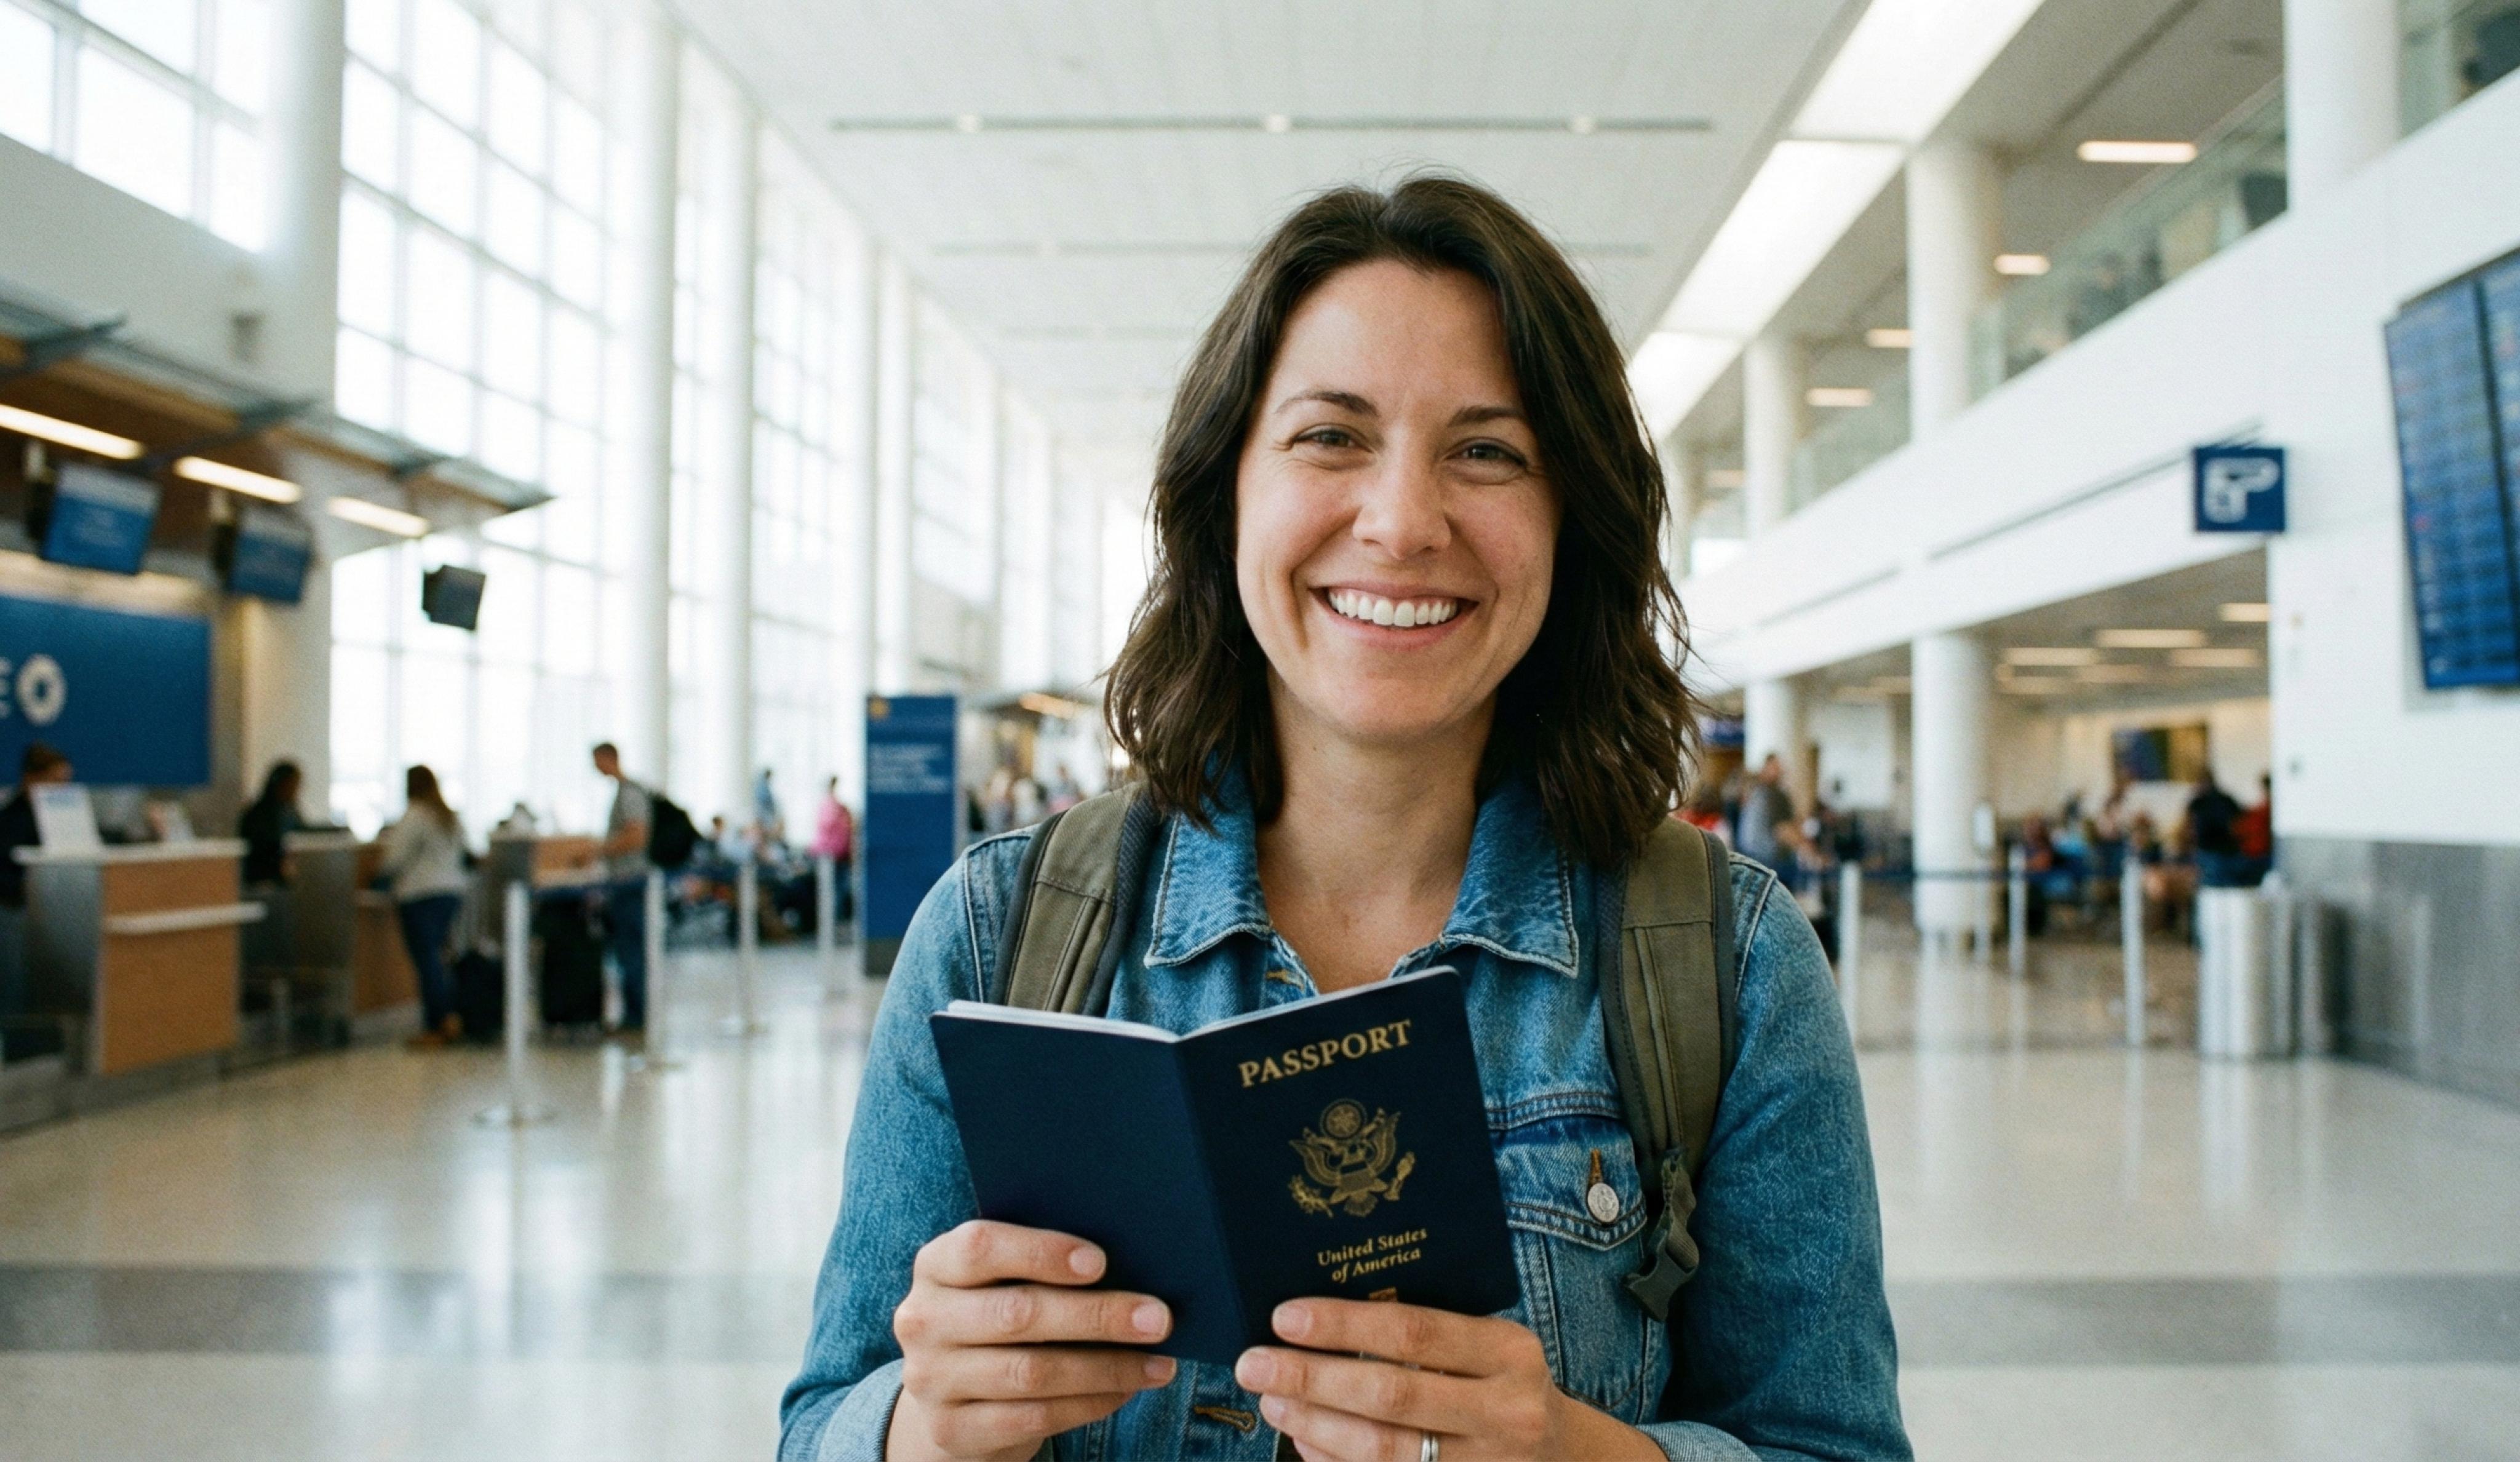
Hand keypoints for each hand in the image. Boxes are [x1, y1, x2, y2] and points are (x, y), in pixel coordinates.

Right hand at [888, 1220, 1177, 1461]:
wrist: (949, 1396)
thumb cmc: (997, 1317)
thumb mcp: (1001, 1282)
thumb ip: (1043, 1267)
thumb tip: (1134, 1264)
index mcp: (935, 1266)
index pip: (980, 1247)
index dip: (1041, 1252)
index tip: (1101, 1263)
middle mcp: (923, 1320)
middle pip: (1017, 1314)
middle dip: (1098, 1315)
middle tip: (1159, 1318)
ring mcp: (932, 1380)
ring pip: (1032, 1372)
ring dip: (1107, 1367)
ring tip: (1158, 1362)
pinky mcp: (953, 1429)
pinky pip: (1034, 1417)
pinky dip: (1090, 1403)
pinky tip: (1126, 1390)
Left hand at [1233, 1299, 1661, 1461]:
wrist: (1566, 1458)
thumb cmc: (1505, 1383)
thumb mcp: (1489, 1345)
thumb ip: (1428, 1331)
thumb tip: (1324, 1316)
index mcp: (1508, 1350)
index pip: (1415, 1331)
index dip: (1344, 1325)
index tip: (1284, 1317)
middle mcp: (1505, 1410)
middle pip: (1392, 1395)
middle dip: (1312, 1379)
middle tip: (1254, 1364)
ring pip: (1384, 1451)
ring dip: (1315, 1426)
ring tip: (1272, 1403)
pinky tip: (1304, 1443)